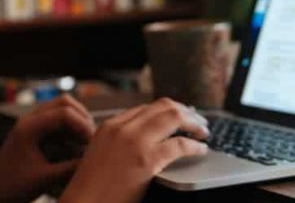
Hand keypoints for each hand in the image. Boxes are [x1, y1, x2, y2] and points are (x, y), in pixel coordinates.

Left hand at [0, 95, 96, 202]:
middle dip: (82, 118)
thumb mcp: (45, 178)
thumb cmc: (12, 188)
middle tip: (92, 139)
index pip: (64, 112)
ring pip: (61, 111)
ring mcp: (31, 125)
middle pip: (64, 103)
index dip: (83, 125)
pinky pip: (56, 123)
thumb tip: (95, 160)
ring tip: (86, 143)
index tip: (93, 144)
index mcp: (29, 127)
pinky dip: (69, 131)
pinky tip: (74, 147)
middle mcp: (29, 120)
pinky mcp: (34, 134)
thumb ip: (71, 168)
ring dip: (76, 123)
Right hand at [59, 98, 209, 202]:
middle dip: (185, 111)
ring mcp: (134, 142)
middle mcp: (122, 128)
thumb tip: (144, 141)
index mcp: (109, 126)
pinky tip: (201, 150)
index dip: (168, 110)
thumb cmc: (90, 188)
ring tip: (203, 131)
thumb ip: (118, 143)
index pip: (146, 108)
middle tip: (198, 121)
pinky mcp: (146, 160)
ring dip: (194, 122)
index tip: (181, 117)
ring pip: (174, 117)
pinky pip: (180, 144)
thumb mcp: (100, 154)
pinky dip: (195, 145)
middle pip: (163, 106)